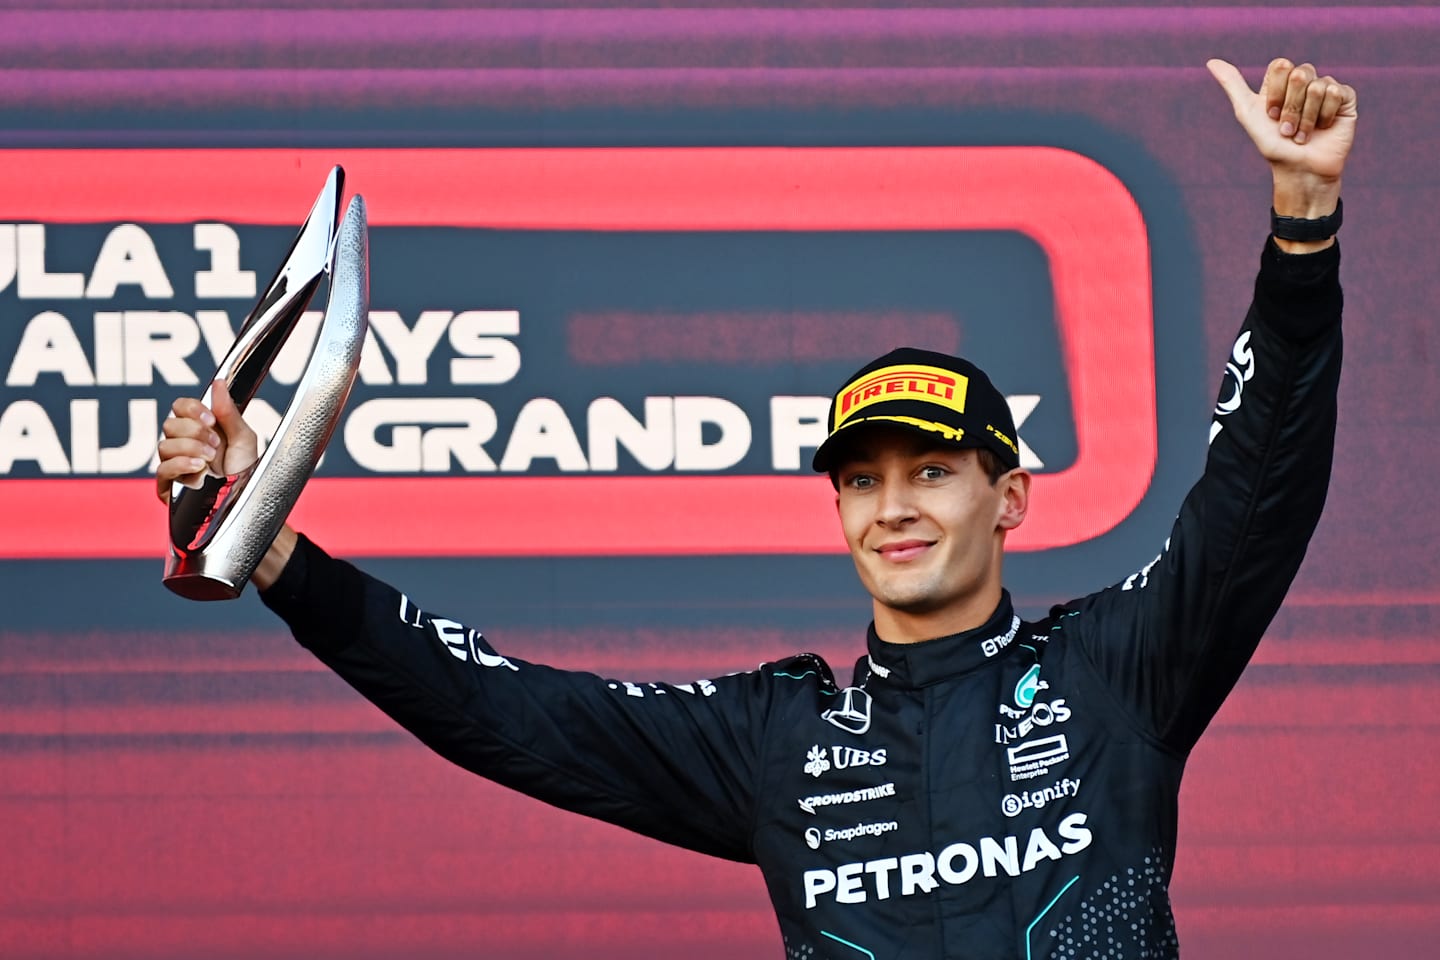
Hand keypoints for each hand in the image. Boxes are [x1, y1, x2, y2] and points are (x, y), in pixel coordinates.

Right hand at [155, 380, 259, 504]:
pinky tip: (199, 467)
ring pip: (164, 446)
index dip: (192, 409)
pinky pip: (162, 469)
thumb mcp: (243, 438)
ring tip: (210, 458)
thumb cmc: (244, 468)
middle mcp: (182, 443)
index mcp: (198, 428)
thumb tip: (219, 382)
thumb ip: (228, 411)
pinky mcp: (169, 486)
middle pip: (170, 424)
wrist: (247, 498)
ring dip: (191, 449)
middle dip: (195, 432)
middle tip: (215, 443)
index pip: (179, 406)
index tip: (211, 419)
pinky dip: (181, 465)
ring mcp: (174, 464)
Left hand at [1207, 57, 1356, 218]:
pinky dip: (1324, 116)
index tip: (1270, 115)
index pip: (1280, 65)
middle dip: (1290, 108)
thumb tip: (1211, 61)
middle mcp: (1304, 82)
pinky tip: (1323, 128)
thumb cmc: (1272, 145)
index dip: (1274, 93)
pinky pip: (1335, 92)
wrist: (1298, 169)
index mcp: (1282, 82)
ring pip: (1317, 86)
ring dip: (1306, 118)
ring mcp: (1326, 88)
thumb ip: (1232, 85)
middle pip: (1299, 74)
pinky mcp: (1345, 98)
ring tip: (1303, 135)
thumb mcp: (1247, 114)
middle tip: (1287, 129)